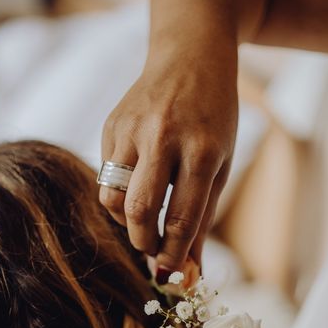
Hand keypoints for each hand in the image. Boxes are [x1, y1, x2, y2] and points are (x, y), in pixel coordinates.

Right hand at [100, 41, 237, 274]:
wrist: (189, 56)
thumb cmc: (214, 115)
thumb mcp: (222, 163)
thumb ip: (202, 215)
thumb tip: (189, 268)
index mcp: (202, 149)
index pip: (182, 217)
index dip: (173, 253)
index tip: (170, 271)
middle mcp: (164, 137)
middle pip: (139, 211)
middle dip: (143, 243)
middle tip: (152, 250)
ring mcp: (132, 128)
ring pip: (111, 196)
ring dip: (124, 220)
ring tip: (144, 216)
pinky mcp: (111, 124)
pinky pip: (106, 174)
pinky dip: (119, 191)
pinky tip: (137, 182)